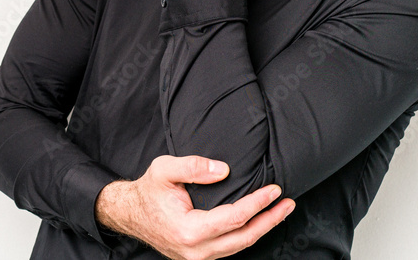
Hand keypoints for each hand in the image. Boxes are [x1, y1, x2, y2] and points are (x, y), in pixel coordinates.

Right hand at [94, 155, 293, 259]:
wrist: (130, 213)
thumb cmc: (148, 190)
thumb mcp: (164, 170)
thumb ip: (193, 167)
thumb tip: (224, 170)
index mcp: (188, 230)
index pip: (234, 218)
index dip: (257, 204)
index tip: (274, 190)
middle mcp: (195, 251)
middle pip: (244, 237)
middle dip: (270, 220)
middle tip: (287, 203)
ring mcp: (198, 257)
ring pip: (239, 246)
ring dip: (262, 229)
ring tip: (280, 211)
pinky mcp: (199, 256)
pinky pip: (230, 248)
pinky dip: (247, 234)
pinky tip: (258, 222)